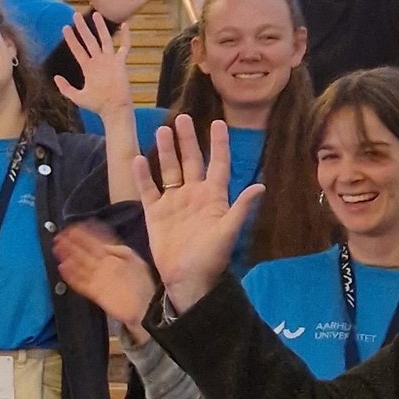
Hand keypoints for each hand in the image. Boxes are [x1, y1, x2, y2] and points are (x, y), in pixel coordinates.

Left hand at [53, 224, 159, 340]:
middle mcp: (103, 265)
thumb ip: (120, 250)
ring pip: (79, 265)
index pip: (95, 241)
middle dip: (71, 242)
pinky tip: (62, 268)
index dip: (83, 234)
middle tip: (59, 235)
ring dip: (67, 255)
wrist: (145, 306)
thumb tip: (106, 244)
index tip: (73, 227)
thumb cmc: (144, 282)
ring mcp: (97, 279)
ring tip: (56, 247)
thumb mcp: (136, 259)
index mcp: (114, 256)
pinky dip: (70, 276)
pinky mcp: (94, 293)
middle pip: (84, 251)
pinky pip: (80, 283)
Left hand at [55, 13, 133, 118]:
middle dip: (82, 28)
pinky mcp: (120, 62)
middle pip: (89, 40)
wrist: (113, 109)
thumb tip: (55, 78)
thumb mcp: (77, 97)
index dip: (71, 39)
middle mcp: (98, 61)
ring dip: (100, 27)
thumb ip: (65, 88)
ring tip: (96, 14)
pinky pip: (124, 47)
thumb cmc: (96, 105)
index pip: (77, 49)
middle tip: (76, 15)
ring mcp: (109, 60)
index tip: (65, 28)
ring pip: (104, 39)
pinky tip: (125, 25)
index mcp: (88, 68)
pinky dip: (126, 37)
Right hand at [138, 118, 262, 310]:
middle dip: (187, 140)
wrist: (186, 280)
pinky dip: (144, 176)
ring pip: (169, 170)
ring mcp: (174, 203)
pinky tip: (138, 159)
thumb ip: (240, 208)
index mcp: (214, 197)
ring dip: (166, 151)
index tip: (218, 123)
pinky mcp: (156, 214)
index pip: (218, 164)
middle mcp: (194, 195)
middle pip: (191, 161)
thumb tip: (260, 186)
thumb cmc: (211, 259)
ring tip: (162, 131)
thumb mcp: (228, 232)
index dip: (219, 144)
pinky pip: (149, 190)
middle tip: (181, 118)